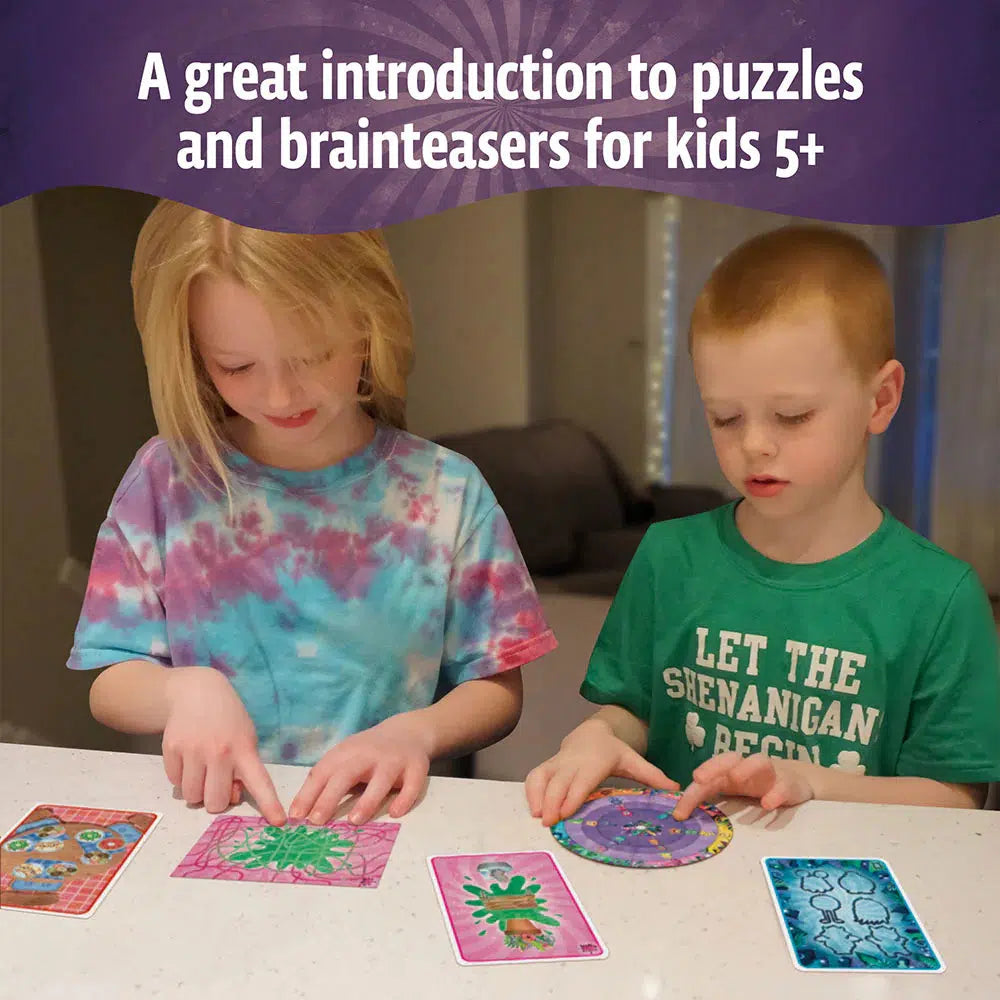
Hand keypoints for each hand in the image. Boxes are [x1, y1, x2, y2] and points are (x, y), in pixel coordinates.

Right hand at [162, 666, 284, 824]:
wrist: (197, 691)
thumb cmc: (228, 720)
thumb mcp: (245, 737)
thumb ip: (242, 768)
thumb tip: (230, 796)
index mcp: (244, 749)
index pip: (260, 782)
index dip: (269, 805)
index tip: (279, 822)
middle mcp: (219, 752)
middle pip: (216, 803)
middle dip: (216, 799)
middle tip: (216, 782)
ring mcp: (193, 751)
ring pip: (192, 797)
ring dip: (197, 791)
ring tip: (202, 769)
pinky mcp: (171, 749)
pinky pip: (175, 783)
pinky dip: (181, 778)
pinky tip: (188, 758)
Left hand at [289, 713, 432, 825]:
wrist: (408, 732)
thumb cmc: (369, 752)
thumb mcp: (345, 757)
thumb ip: (326, 779)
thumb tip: (300, 812)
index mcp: (346, 752)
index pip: (323, 772)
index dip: (308, 793)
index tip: (296, 816)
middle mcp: (369, 754)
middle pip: (347, 774)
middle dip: (330, 797)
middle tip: (316, 821)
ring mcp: (394, 760)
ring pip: (380, 780)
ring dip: (367, 800)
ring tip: (354, 821)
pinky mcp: (416, 767)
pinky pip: (412, 784)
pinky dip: (405, 798)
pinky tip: (396, 813)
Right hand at [525, 718, 678, 826]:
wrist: (591, 734)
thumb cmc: (613, 752)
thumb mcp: (633, 759)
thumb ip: (652, 775)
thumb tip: (676, 789)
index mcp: (594, 762)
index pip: (581, 779)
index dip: (573, 794)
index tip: (566, 812)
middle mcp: (572, 762)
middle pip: (559, 781)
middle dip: (552, 801)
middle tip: (549, 823)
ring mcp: (557, 764)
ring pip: (542, 777)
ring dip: (538, 797)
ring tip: (538, 818)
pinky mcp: (547, 767)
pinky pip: (534, 777)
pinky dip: (531, 793)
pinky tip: (533, 810)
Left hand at [671, 751, 815, 819]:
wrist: (794, 779)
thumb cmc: (754, 784)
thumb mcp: (731, 790)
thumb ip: (710, 797)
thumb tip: (681, 815)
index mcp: (728, 771)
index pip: (706, 778)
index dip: (692, 794)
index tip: (679, 814)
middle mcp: (746, 767)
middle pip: (728, 759)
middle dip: (713, 766)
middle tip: (698, 778)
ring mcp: (769, 773)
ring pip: (758, 762)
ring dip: (746, 768)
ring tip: (735, 778)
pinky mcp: (788, 783)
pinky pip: (783, 786)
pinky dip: (776, 793)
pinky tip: (768, 804)